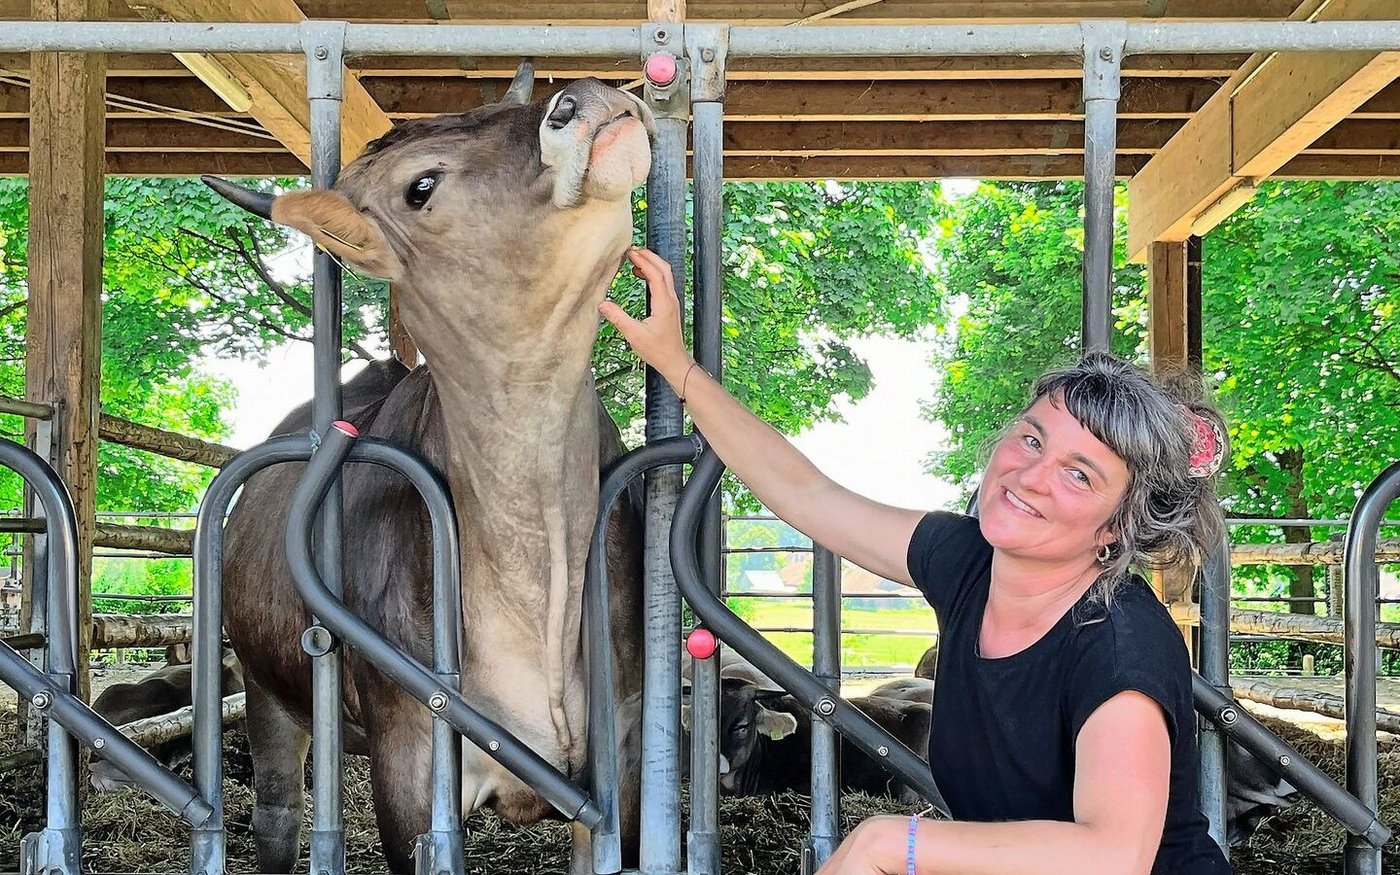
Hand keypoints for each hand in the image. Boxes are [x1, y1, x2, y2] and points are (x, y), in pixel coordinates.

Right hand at [599, 247, 693, 386]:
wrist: (674, 361)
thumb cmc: (658, 351)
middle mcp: (670, 299)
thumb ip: (618, 318)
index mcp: (664, 303)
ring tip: (635, 258)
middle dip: (649, 256)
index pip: (655, 274)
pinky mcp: (670, 306)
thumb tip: (602, 304)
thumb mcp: (634, 335)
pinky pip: (663, 283)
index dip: (643, 260)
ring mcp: (672, 302)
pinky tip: (641, 275)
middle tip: (632, 249)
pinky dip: (653, 274)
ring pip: (665, 274)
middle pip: (664, 268)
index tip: (630, 252)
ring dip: (652, 263)